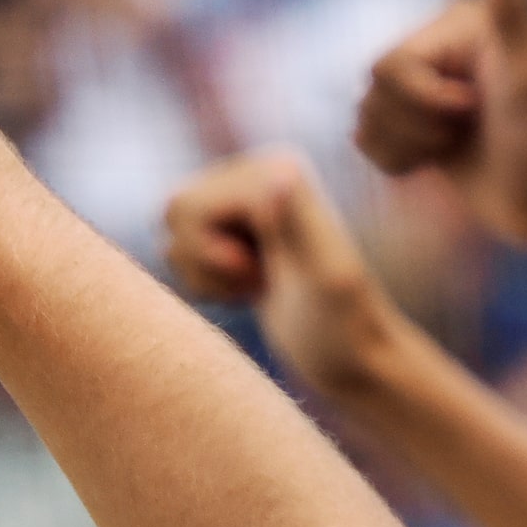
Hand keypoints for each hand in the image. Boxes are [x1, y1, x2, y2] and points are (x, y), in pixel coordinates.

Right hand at [163, 153, 399, 396]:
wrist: (354, 358)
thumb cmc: (344, 330)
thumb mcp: (326, 280)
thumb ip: (299, 227)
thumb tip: (277, 175)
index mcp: (281, 168)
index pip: (189, 205)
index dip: (212, 255)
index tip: (265, 275)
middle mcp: (261, 170)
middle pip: (174, 210)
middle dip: (203, 261)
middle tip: (257, 280)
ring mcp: (245, 197)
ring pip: (173, 230)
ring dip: (205, 274)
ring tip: (256, 287)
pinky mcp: (236, 226)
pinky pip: (180, 246)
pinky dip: (206, 281)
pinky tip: (249, 290)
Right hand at [353, 0, 526, 263]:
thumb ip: (512, 10)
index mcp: (455, 23)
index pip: (389, 65)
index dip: (425, 100)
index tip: (477, 108)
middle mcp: (434, 46)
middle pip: (371, 92)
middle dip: (416, 126)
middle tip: (467, 129)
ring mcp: (420, 87)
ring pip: (364, 119)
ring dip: (408, 146)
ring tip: (456, 145)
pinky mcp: (410, 124)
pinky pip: (365, 142)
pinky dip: (396, 162)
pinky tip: (437, 161)